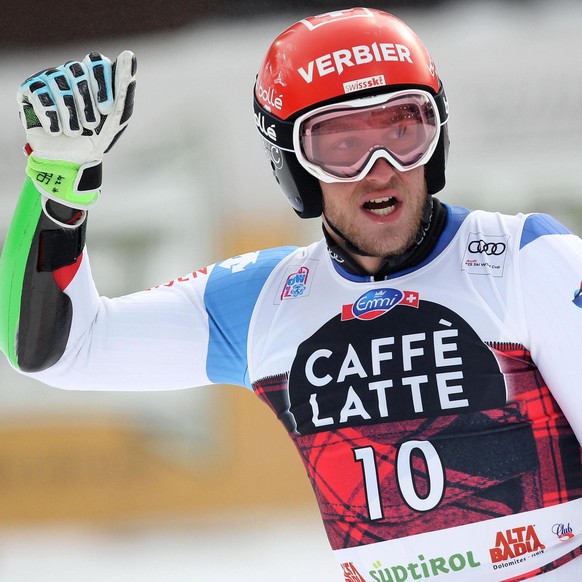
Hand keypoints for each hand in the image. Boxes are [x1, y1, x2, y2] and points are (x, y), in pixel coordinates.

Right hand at [17, 50, 136, 164]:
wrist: (74, 159)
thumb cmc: (99, 135)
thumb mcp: (118, 115)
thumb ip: (125, 87)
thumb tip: (130, 55)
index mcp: (93, 75)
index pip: (96, 61)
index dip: (102, 85)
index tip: (107, 110)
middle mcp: (70, 71)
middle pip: (76, 70)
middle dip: (86, 103)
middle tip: (92, 125)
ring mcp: (49, 78)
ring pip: (57, 82)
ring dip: (70, 114)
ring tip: (76, 133)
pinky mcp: (30, 90)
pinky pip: (38, 93)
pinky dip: (52, 116)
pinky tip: (57, 132)